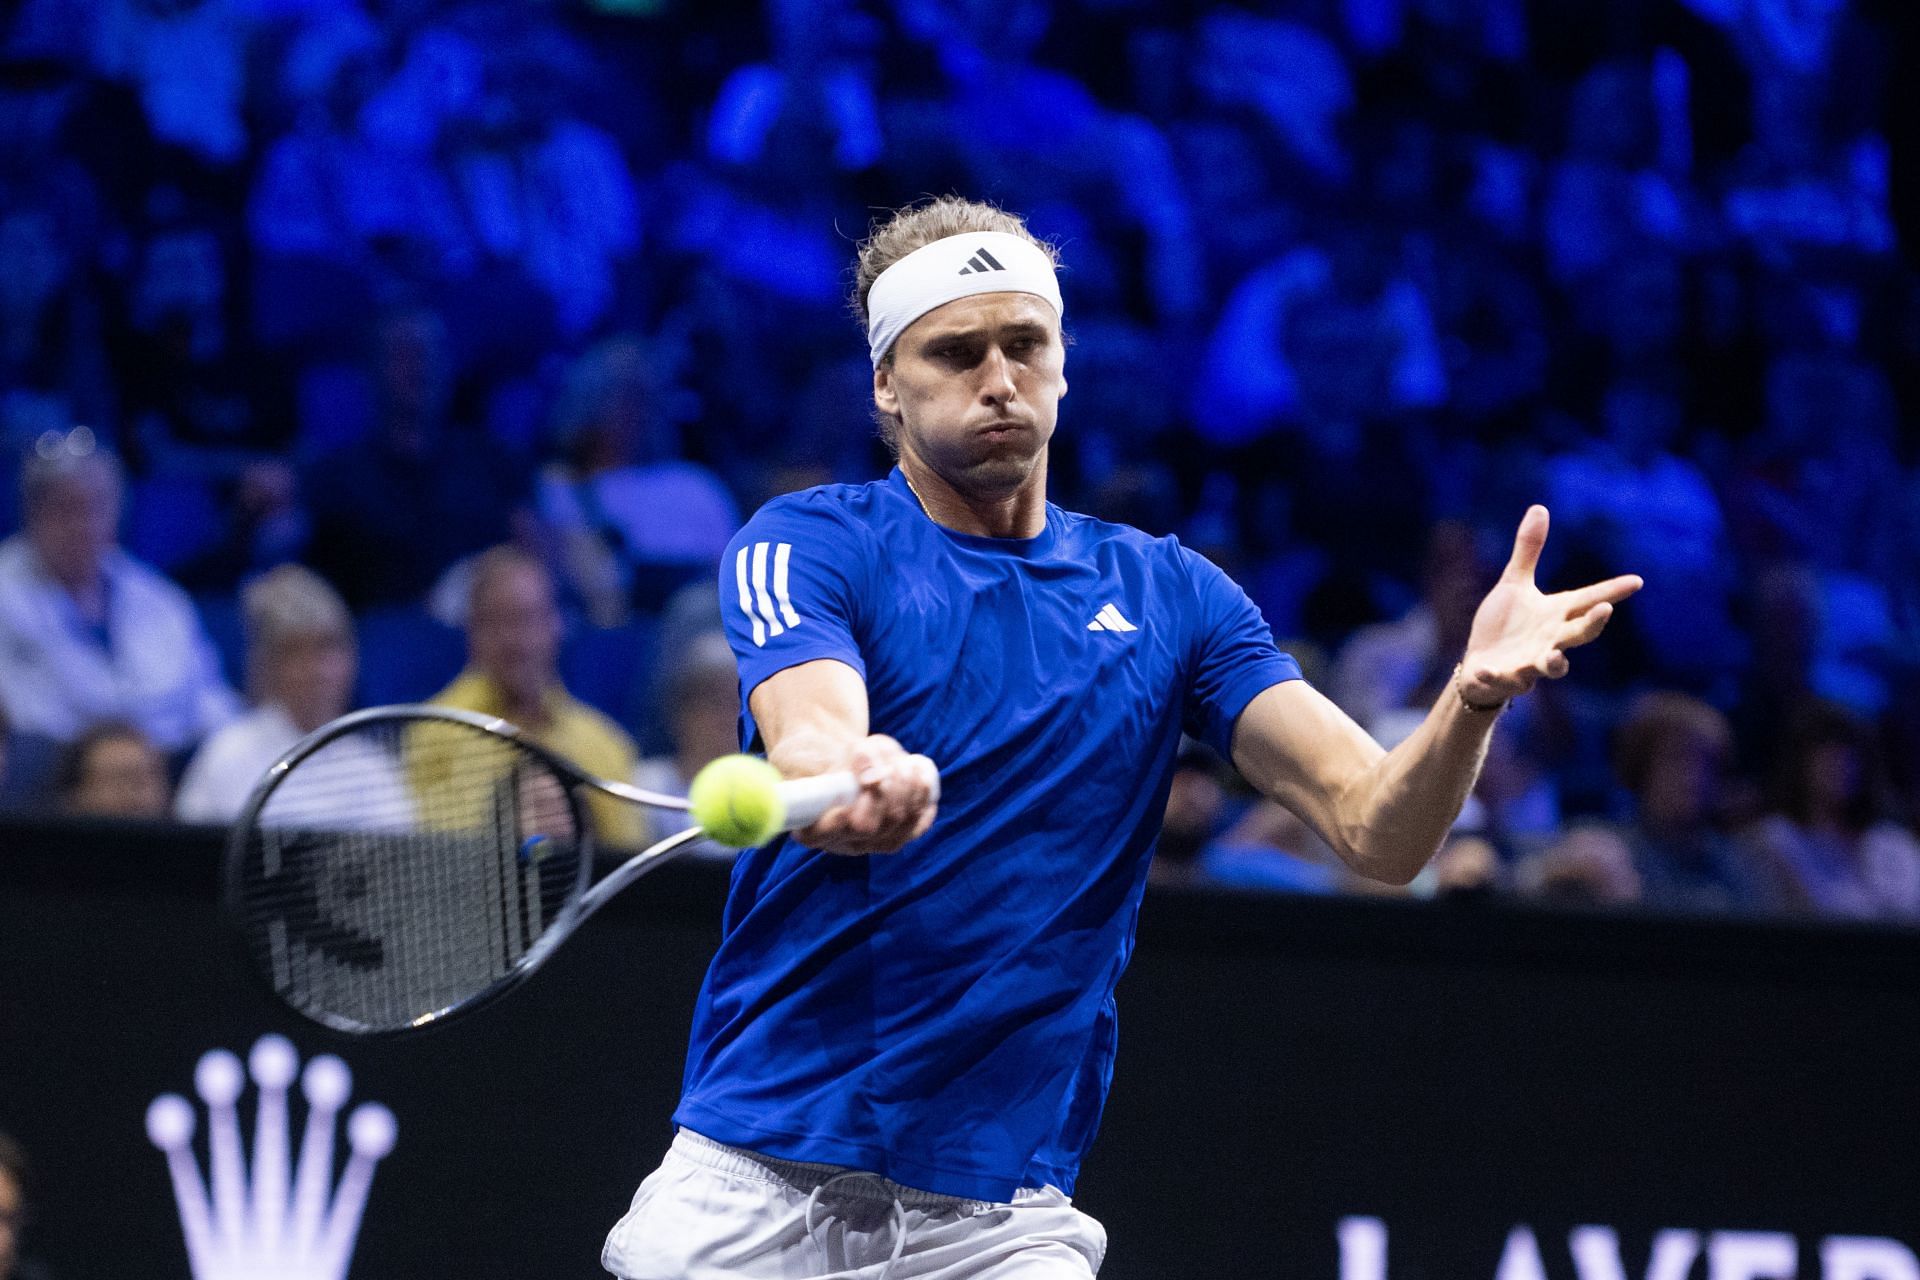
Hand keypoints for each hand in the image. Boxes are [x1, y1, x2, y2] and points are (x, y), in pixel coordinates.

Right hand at [797, 734, 938, 855]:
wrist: (850, 765)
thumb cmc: (836, 759)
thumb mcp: (836, 750)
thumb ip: (853, 759)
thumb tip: (873, 777)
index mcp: (813, 826)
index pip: (819, 835)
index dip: (835, 822)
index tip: (846, 800)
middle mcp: (843, 842)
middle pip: (868, 827)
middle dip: (882, 792)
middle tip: (888, 767)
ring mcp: (873, 844)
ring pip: (896, 824)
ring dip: (906, 789)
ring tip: (905, 764)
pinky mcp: (898, 837)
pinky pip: (917, 826)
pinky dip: (923, 799)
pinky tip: (920, 776)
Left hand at [1458, 506, 1640, 707]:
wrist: (1480, 666)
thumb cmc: (1504, 625)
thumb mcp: (1514, 584)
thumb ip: (1529, 551)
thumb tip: (1540, 507)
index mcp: (1555, 615)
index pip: (1587, 599)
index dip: (1611, 591)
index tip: (1636, 581)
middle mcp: (1550, 640)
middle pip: (1579, 634)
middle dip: (1592, 624)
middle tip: (1605, 610)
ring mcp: (1530, 663)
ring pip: (1551, 666)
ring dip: (1554, 663)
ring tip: (1553, 657)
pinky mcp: (1506, 678)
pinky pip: (1503, 680)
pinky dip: (1494, 675)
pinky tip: (1484, 668)